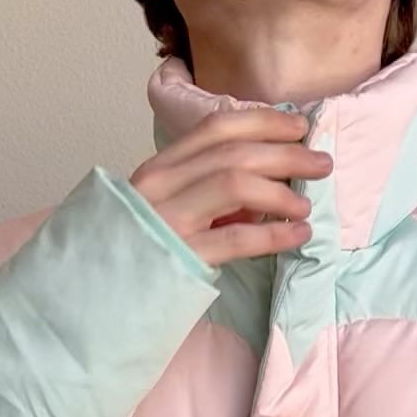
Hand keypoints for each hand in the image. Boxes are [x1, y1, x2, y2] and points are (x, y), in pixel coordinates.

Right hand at [129, 107, 332, 267]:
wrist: (94, 295)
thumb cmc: (137, 253)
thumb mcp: (165, 209)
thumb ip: (204, 191)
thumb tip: (264, 182)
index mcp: (160, 168)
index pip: (216, 127)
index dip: (263, 121)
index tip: (298, 127)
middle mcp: (161, 185)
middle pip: (234, 153)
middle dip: (286, 154)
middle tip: (321, 163)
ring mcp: (168, 220)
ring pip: (236, 184)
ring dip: (281, 190)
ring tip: (305, 204)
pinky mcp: (180, 257)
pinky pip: (236, 238)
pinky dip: (274, 234)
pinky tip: (297, 235)